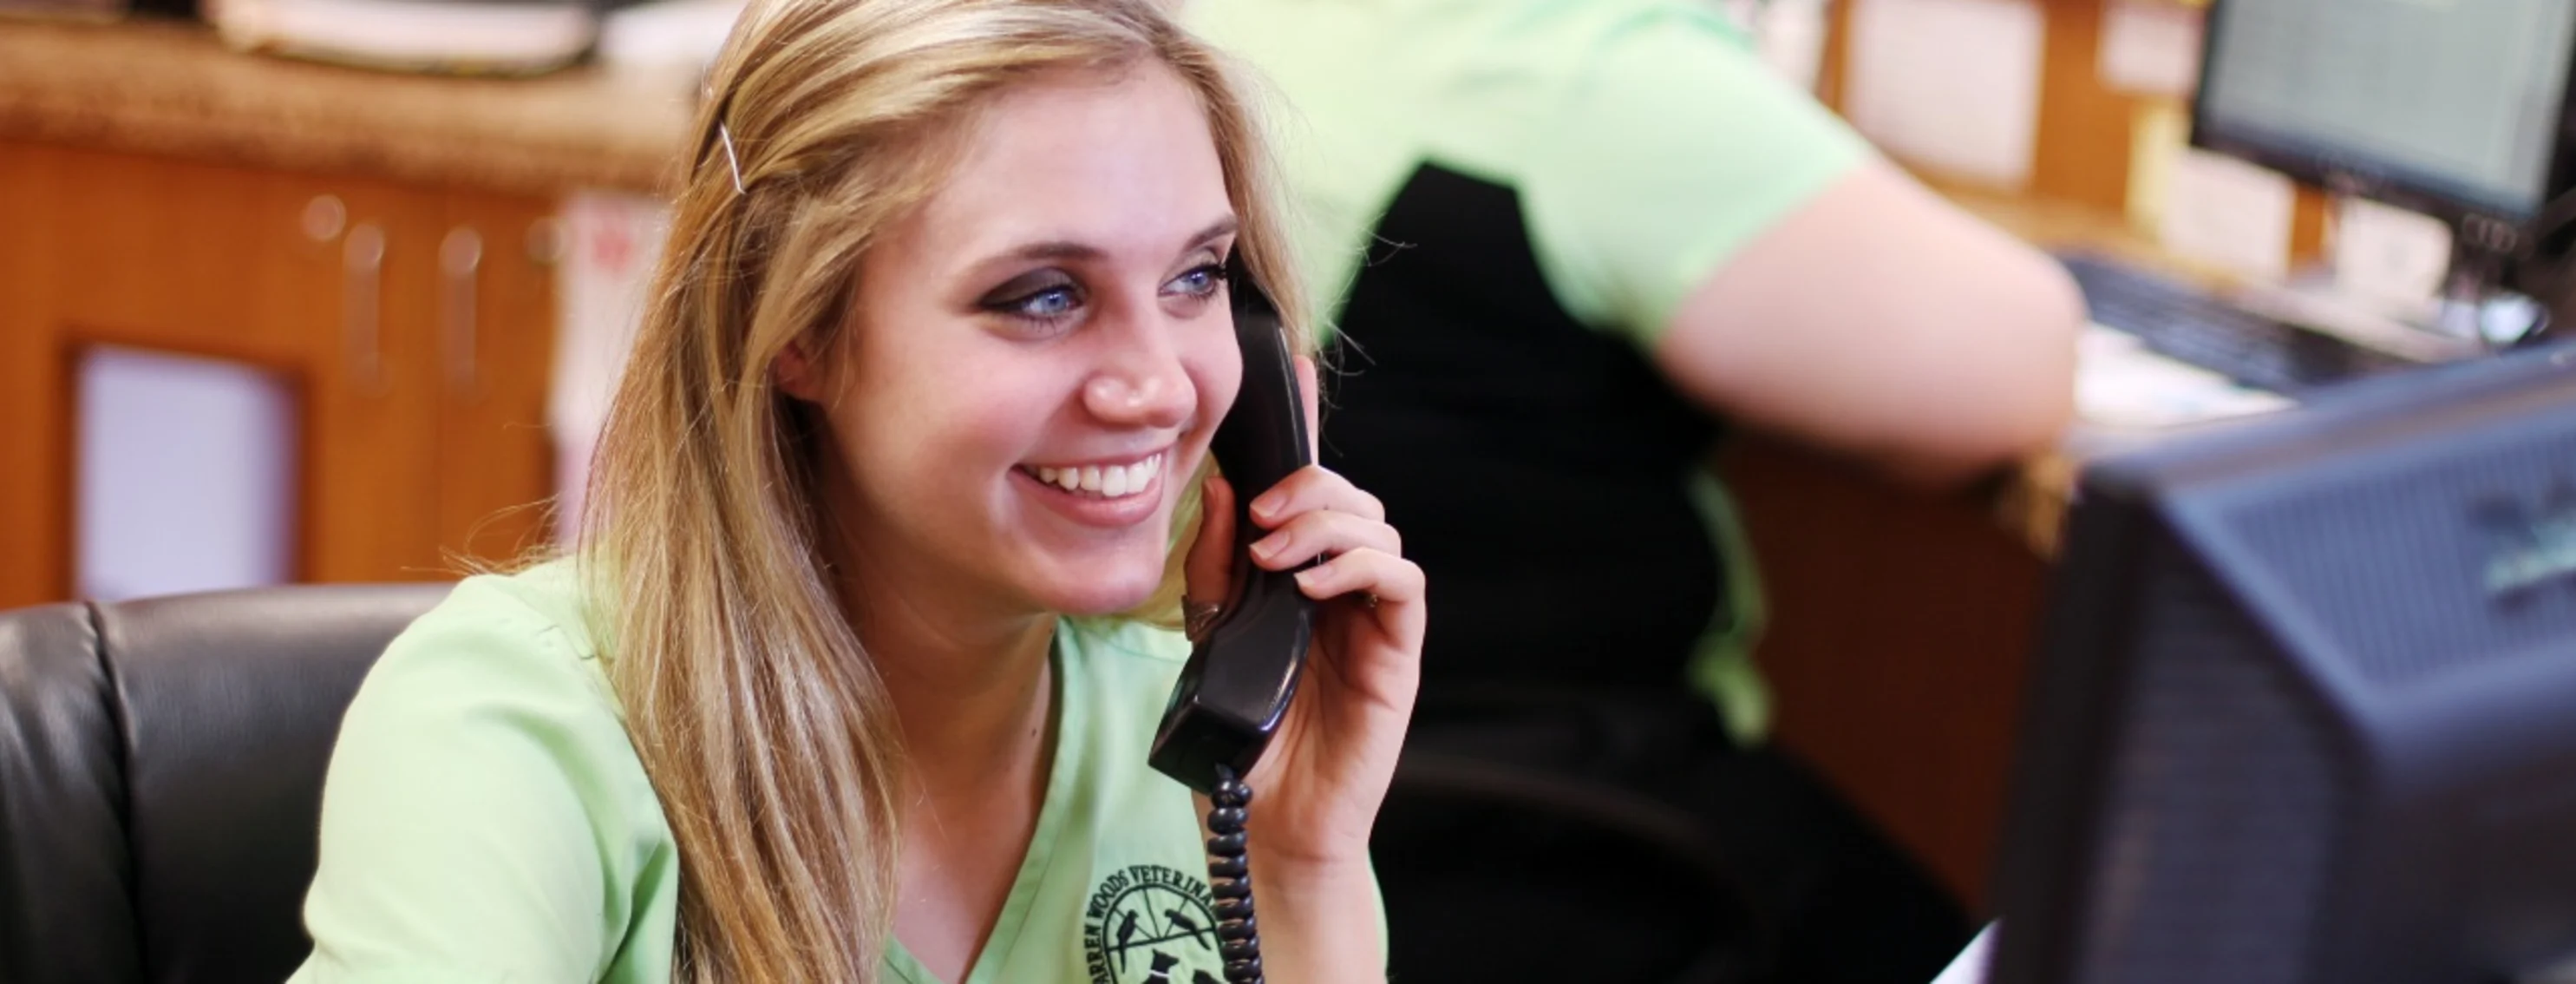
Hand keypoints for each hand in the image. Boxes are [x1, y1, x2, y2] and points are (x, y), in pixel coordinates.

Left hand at [1181, 355, 1424, 875]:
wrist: (1262, 823)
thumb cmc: (1241, 739)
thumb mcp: (1207, 637)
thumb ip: (1215, 568)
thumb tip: (1218, 492)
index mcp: (1297, 576)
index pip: (1309, 493)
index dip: (1305, 434)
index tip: (1290, 378)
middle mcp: (1340, 587)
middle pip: (1350, 497)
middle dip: (1308, 485)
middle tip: (1261, 514)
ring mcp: (1372, 617)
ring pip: (1380, 527)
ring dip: (1329, 524)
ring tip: (1276, 555)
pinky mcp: (1397, 652)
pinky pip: (1403, 583)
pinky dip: (1363, 565)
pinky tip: (1315, 584)